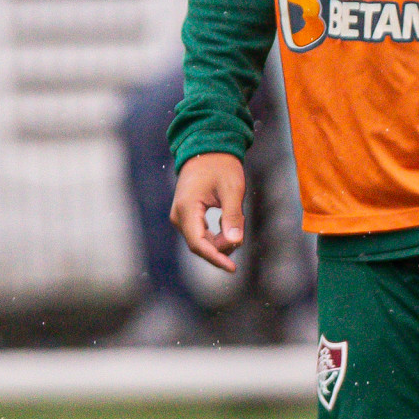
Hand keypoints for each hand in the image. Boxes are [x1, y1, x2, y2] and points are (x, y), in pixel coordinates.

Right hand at [170, 151, 245, 272]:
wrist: (206, 149)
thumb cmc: (221, 166)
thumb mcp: (232, 189)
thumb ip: (233, 216)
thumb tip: (235, 242)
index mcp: (187, 209)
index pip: (198, 243)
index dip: (216, 258)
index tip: (233, 268)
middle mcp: (178, 215)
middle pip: (200, 245)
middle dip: (221, 248)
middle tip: (240, 235)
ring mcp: (180, 216)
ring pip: (200, 241)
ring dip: (219, 242)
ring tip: (236, 224)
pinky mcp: (186, 216)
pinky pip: (200, 233)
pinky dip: (216, 236)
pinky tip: (229, 228)